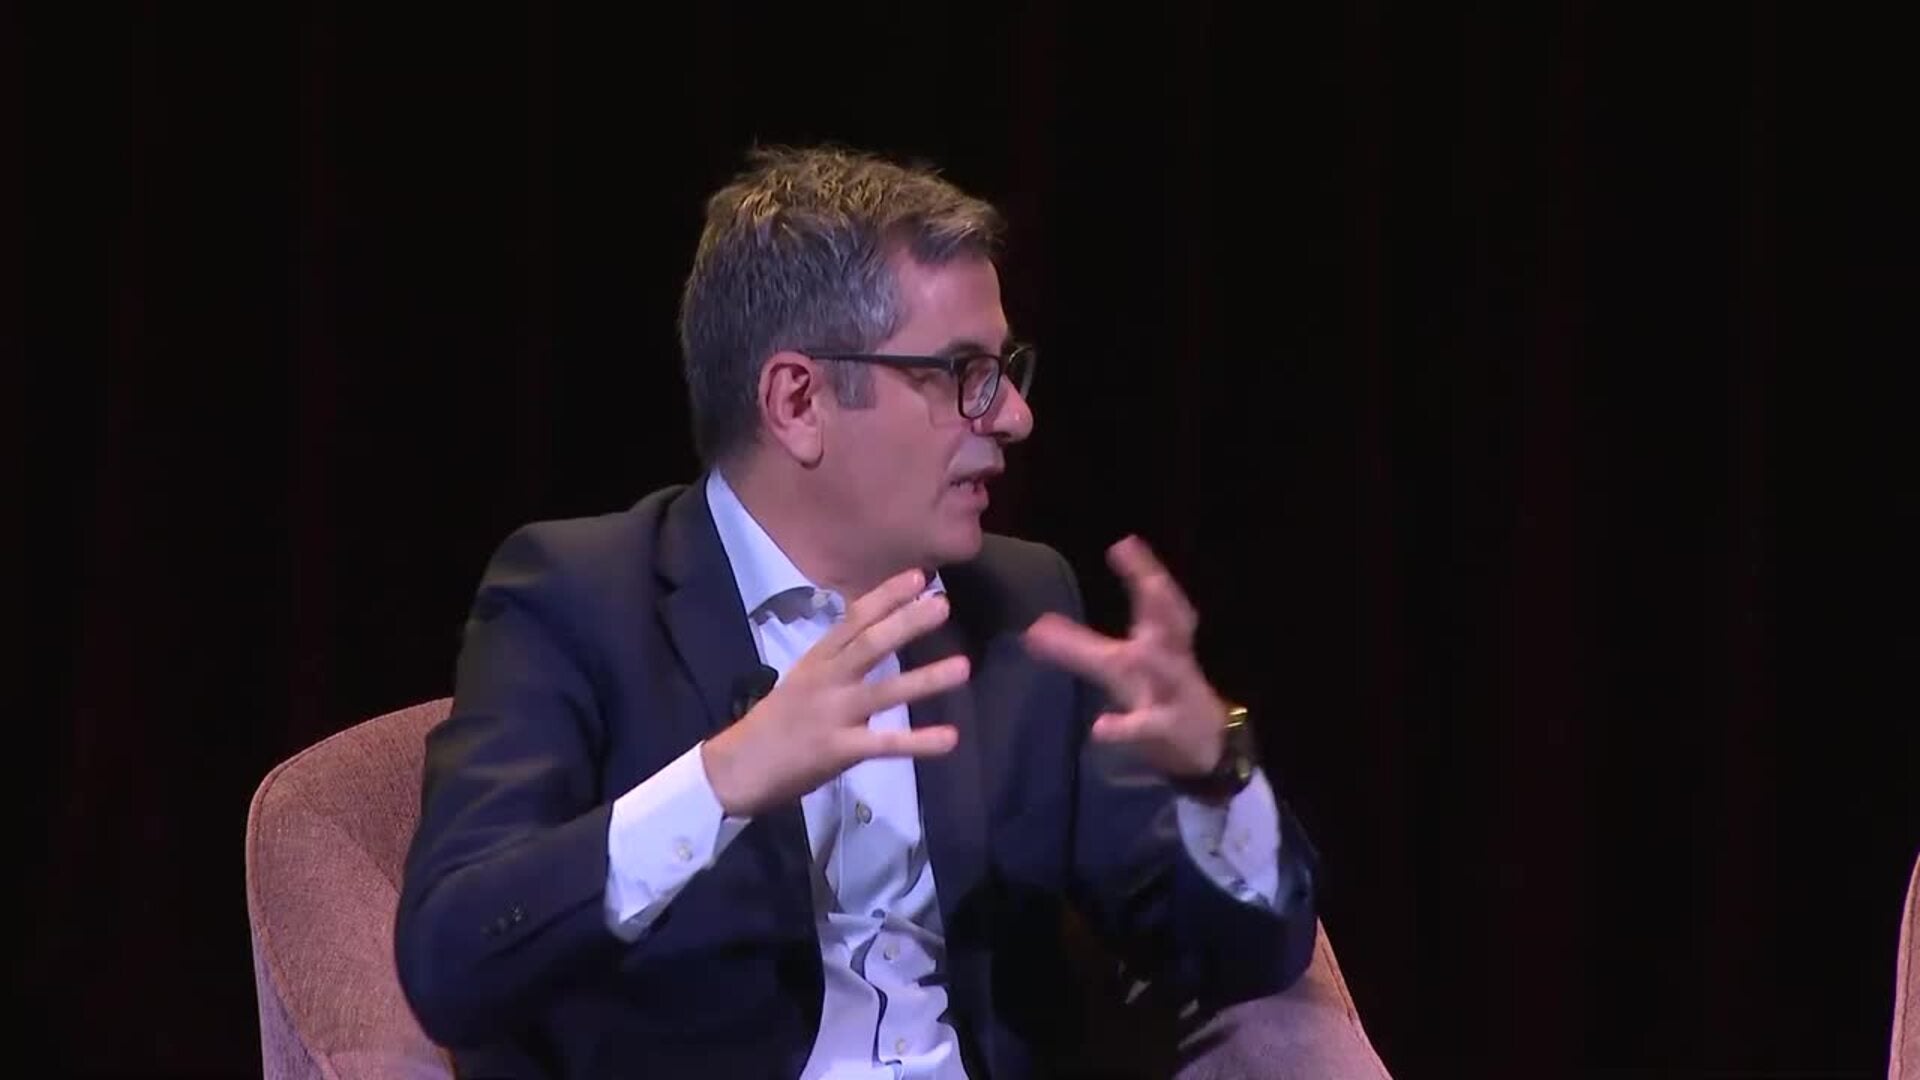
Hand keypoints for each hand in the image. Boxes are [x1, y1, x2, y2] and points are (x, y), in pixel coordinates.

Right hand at [701, 568, 968, 816]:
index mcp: (817, 661)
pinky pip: (884, 746)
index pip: (853, 621)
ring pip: (883, 693)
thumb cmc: (777, 722)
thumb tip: (873, 623)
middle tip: (943, 604)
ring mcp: (832, 715)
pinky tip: (950, 738)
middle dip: (906, 623)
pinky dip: (917, 742)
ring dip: (924, 680)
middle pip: (869, 646)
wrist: (738, 768)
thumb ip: (838, 655)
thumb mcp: (803, 678)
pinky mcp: (838, 750)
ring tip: (963, 668)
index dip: (886, 597)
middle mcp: (826, 681)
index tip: (919, 577)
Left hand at [1023, 536, 1228, 778]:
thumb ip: (1075, 647)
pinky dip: (1124, 727)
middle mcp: (1170, 659)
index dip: (1144, 570)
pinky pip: (1146, 726)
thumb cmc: (1156, 694)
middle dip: (1161, 600)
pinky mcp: (1165, 728)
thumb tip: (1033, 628)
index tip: (1125, 544)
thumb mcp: (1115, 668)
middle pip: (1172, 624)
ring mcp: (1172, 693)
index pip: (1158, 599)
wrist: (1202, 746)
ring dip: (1149, 660)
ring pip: (1166, 671)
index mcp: (1161, 639)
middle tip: (1150, 580)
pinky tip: (1100, 728)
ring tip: (1127, 652)